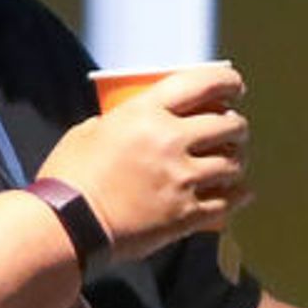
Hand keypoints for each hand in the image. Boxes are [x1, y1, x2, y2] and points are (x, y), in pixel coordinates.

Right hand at [40, 64, 249, 260]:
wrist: (67, 225)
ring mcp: (181, 179)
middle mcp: (170, 141)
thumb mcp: (90, 131)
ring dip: (236, 161)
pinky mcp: (185, 214)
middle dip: (236, 125)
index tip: (235, 86)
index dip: (227, 82)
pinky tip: (240, 192)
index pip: (202, 83)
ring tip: (231, 163)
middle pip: (228, 124)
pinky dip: (237, 196)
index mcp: (145, 112)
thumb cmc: (69, 176)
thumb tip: (139, 120)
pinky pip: (227, 202)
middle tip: (233, 129)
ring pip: (232, 164)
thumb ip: (123, 121)